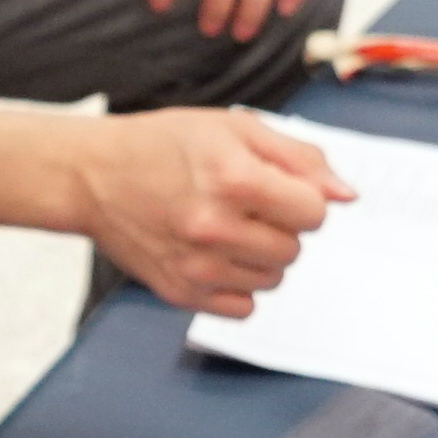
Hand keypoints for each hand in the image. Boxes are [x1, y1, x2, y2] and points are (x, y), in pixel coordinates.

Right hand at [69, 110, 355, 317]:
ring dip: (260, 257)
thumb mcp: (235, 129)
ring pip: (272, 280)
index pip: (315, 213)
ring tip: (225, 228)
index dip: (301, 198)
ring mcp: (196, 265)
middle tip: (243, 205)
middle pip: (294, 249)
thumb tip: (346, 195)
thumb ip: (299, 158)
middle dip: (279, 227)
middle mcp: (215, 226)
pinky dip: (237, 286)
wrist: (91, 175)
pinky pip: (243, 308)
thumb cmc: (162, 145)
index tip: (276, 190)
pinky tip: (213, 256)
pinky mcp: (180, 293)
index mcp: (234, 178)